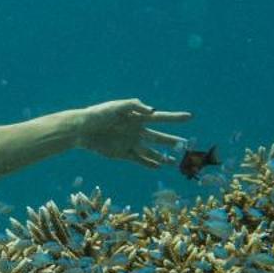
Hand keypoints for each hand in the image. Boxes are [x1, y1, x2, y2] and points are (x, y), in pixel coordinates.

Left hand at [75, 100, 190, 169]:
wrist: (82, 129)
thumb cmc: (99, 114)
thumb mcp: (116, 106)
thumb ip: (134, 105)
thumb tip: (152, 110)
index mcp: (138, 117)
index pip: (161, 117)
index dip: (176, 117)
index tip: (190, 117)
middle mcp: (137, 130)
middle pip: (160, 137)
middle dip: (173, 141)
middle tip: (186, 145)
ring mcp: (131, 143)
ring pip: (152, 152)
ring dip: (163, 157)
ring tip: (174, 162)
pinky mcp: (123, 153)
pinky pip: (139, 160)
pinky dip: (149, 164)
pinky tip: (158, 167)